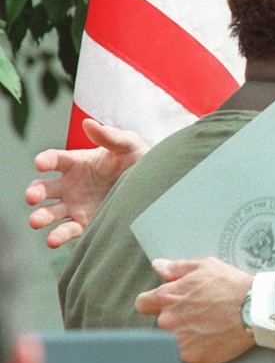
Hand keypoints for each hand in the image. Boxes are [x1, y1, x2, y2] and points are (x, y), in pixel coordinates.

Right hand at [25, 118, 149, 247]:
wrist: (153, 184)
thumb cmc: (138, 159)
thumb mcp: (128, 144)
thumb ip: (110, 135)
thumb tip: (88, 123)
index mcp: (76, 163)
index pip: (54, 160)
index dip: (45, 160)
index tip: (40, 163)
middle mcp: (70, 185)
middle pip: (44, 188)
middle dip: (34, 192)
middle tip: (32, 196)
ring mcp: (75, 205)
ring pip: (50, 212)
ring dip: (40, 216)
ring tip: (36, 220)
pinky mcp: (84, 223)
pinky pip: (67, 230)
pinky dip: (58, 235)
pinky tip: (52, 239)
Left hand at [136, 258, 259, 362]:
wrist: (253, 309)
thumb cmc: (231, 286)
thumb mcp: (205, 266)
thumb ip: (177, 268)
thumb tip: (159, 266)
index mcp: (169, 296)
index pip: (143, 303)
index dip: (152, 301)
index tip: (161, 302)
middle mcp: (169, 320)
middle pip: (162, 321)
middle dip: (177, 316)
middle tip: (199, 309)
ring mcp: (179, 340)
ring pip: (174, 338)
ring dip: (186, 332)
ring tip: (209, 322)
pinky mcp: (192, 356)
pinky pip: (188, 352)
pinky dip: (198, 345)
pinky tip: (213, 334)